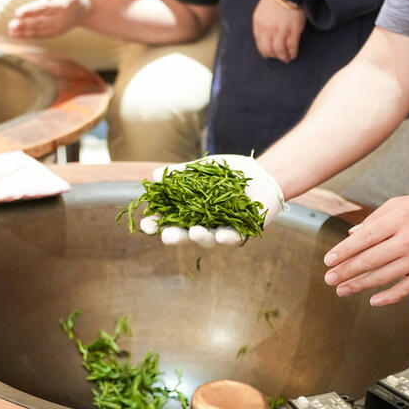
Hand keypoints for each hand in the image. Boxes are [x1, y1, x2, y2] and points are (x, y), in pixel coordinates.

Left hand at [7, 0, 89, 38]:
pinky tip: (15, 34)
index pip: (45, 8)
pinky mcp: (54, 33)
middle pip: (41, 21)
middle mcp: (61, 18)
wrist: (82, 11)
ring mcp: (58, 27)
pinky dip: (27, 36)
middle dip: (25, 23)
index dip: (31, 11)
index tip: (17, 13)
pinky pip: (40, 35)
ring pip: (39, 30)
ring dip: (24, 31)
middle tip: (12, 24)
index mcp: (64, 5)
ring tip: (10, 30)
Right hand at [140, 155, 285, 245]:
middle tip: (165, 236)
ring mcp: (222, 228)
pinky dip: (227, 236)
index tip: (146, 224)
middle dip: (174, 237)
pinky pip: (233, 237)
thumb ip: (180, 173)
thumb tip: (154, 175)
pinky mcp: (243, 231)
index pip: (168, 220)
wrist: (262, 173)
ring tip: (194, 232)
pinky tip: (221, 234)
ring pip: (208, 239)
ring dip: (200, 237)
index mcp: (190, 211)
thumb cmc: (229, 173)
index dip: (157, 224)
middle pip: (185, 234)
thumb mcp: (202, 170)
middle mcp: (204, 223)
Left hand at [253, 0, 305, 62]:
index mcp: (259, 24)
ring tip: (286, 59)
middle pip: (269, 49)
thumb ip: (261, 24)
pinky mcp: (294, 31)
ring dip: (283, 57)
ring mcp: (281, 31)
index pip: (260, 43)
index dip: (264, 51)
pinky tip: (293, 55)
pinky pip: (292, 47)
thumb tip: (264, 38)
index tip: (268, 54)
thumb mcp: (261, 11)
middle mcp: (268, 30)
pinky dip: (292, 53)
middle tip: (277, 57)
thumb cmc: (275, 0)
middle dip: (273, 56)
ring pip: (280, 51)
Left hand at [322, 194, 408, 305]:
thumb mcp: (398, 205)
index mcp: (398, 220)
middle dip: (346, 271)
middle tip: (329, 279)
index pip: (364, 239)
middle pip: (370, 260)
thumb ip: (373, 220)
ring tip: (341, 290)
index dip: (344, 251)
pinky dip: (388, 297)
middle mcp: (408, 240)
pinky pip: (405, 289)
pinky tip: (372, 300)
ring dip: (360, 285)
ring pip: (384, 277)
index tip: (328, 260)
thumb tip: (350, 237)